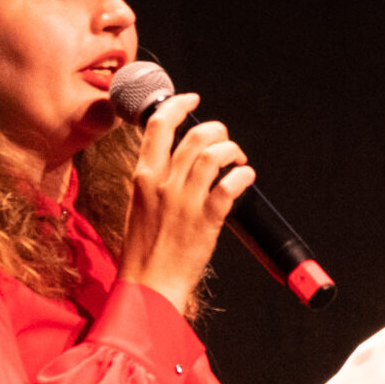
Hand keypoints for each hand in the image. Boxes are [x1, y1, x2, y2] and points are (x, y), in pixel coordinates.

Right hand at [118, 93, 252, 311]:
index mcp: (143, 176)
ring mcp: (184, 201)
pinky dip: (242, 176)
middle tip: (224, 140)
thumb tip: (176, 159)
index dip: (178, 105)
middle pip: (194, 135)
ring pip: (212, 155)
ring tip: (237, 160)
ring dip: (231, 151)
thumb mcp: (140, 204)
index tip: (191, 99)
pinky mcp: (206, 220)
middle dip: (216, 130)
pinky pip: (229, 186)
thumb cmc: (145, 249)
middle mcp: (163, 184)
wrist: (148, 284)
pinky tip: (244, 179)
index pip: (158, 126)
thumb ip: (155, 179)